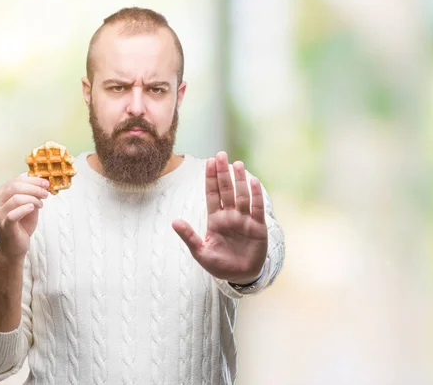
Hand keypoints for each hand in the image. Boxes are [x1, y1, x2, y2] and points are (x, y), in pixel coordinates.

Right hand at [0, 176, 49, 259]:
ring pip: (15, 198)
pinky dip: (25, 209)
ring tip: (41, 205)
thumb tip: (44, 184)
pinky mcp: (5, 225)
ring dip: (33, 199)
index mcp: (2, 195)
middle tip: (46, 193)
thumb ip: (33, 195)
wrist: (15, 245)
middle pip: (15, 187)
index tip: (46, 183)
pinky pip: (13, 214)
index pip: (16, 181)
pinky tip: (34, 208)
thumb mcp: (30, 205)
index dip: (33, 180)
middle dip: (34, 188)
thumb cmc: (22, 224)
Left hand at [172, 151, 267, 283]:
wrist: (240, 276)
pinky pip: (256, 208)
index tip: (208, 162)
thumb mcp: (200, 252)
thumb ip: (189, 236)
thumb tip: (174, 221)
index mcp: (215, 220)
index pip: (212, 195)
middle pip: (226, 190)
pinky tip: (253, 181)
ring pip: (241, 195)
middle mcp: (230, 216)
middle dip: (222, 173)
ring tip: (236, 164)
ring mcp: (244, 220)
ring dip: (239, 180)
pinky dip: (255, 195)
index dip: (210, 178)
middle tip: (220, 155)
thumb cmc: (220, 265)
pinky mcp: (258, 227)